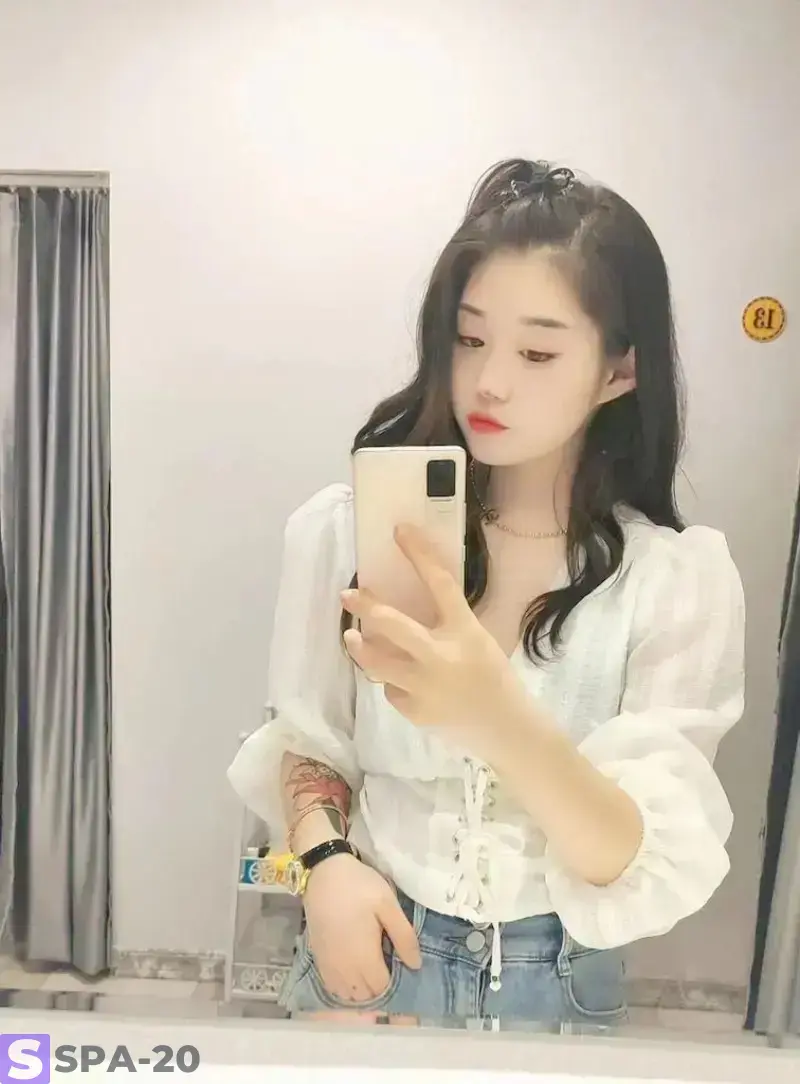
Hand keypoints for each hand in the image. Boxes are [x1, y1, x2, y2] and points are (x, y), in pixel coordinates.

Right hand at [302, 854, 420, 1002]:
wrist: (323, 872)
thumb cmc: (359, 887)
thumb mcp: (388, 905)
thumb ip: (404, 937)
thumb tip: (415, 965)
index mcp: (364, 958)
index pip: (382, 988)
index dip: (394, 980)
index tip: (397, 962)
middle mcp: (344, 969)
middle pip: (365, 996)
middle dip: (378, 986)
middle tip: (386, 961)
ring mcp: (328, 965)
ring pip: (348, 994)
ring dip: (361, 988)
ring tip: (370, 966)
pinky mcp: (317, 957)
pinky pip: (332, 986)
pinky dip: (344, 985)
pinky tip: (352, 967)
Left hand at [341, 523, 520, 735]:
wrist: (503, 726)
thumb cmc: (492, 675)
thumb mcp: (476, 638)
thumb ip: (446, 623)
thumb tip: (404, 605)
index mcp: (464, 629)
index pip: (440, 582)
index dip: (418, 554)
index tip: (399, 531)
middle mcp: (441, 654)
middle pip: (392, 624)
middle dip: (365, 606)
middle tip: (348, 594)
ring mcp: (424, 685)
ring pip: (376, 661)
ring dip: (360, 646)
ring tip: (352, 637)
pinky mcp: (413, 710)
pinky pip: (391, 688)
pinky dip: (394, 682)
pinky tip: (407, 684)